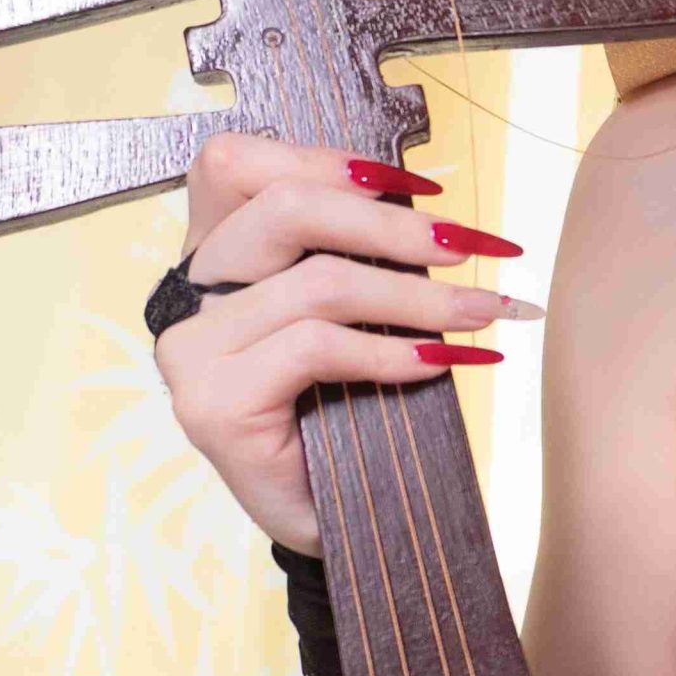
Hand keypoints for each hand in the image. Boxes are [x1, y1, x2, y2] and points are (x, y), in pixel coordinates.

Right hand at [155, 132, 540, 555]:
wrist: (333, 517)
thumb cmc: (347, 402)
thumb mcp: (352, 310)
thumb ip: (357, 250)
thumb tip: (435, 206)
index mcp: (214, 252)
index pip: (240, 163)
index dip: (330, 159)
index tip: (424, 187)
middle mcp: (189, 293)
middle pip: (289, 208)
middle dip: (398, 225)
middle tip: (479, 248)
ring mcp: (193, 351)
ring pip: (319, 282)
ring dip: (421, 297)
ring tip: (485, 315)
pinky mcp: (214, 405)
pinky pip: (316, 347)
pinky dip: (390, 352)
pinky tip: (438, 362)